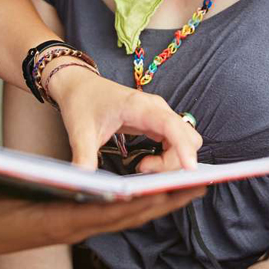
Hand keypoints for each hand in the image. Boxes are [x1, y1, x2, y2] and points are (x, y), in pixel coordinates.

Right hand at [0, 174, 204, 257]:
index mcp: (57, 223)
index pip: (99, 214)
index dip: (129, 203)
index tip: (157, 193)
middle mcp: (76, 228)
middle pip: (128, 215)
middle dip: (164, 202)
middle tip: (199, 185)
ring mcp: (83, 226)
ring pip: (131, 214)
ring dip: (164, 202)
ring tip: (198, 185)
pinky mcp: (85, 221)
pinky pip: (123, 211)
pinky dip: (148, 202)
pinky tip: (169, 191)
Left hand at [47, 65, 201, 170]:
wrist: (79, 85)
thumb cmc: (82, 103)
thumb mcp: (80, 132)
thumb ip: (84, 157)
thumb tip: (85, 182)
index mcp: (139, 106)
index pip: (171, 126)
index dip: (184, 147)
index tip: (190, 168)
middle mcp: (156, 109)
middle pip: (187, 137)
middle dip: (175, 160)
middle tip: (144, 170)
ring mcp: (159, 115)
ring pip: (185, 140)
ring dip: (172, 161)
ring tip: (142, 167)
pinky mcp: (157, 122)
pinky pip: (176, 142)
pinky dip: (168, 157)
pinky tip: (146, 163)